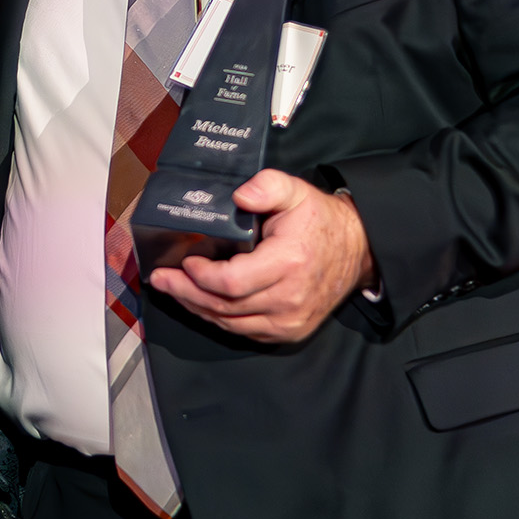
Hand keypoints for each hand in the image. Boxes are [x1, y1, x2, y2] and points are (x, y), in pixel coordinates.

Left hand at [147, 169, 375, 342]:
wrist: (358, 251)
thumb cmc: (320, 221)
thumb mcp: (296, 191)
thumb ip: (268, 185)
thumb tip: (239, 196)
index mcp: (288, 264)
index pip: (232, 282)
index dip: (202, 277)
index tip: (185, 261)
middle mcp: (289, 299)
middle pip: (224, 306)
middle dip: (187, 293)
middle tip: (161, 280)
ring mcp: (290, 321)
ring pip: (230, 323)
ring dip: (197, 308)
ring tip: (174, 290)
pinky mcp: (289, 332)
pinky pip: (244, 331)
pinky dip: (219, 319)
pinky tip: (201, 304)